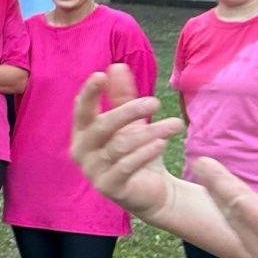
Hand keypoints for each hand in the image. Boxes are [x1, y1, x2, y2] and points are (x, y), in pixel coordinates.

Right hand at [69, 64, 184, 220]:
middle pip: (102, 125)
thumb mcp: (131, 121)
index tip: (101, 75)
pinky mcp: (109, 187)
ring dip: (149, 132)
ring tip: (175, 125)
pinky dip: (144, 153)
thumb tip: (116, 66)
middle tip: (155, 102)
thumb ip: (122, 96)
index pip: (82, 109)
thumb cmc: (137, 151)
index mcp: (83, 132)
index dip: (90, 93)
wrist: (151, 191)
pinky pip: (126, 166)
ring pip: (120, 145)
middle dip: (128, 111)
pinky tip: (161, 143)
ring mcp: (93, 170)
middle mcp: (82, 150)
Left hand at [192, 154, 257, 257]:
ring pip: (242, 246)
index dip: (221, 181)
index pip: (244, 205)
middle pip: (235, 223)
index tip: (202, 160)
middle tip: (203, 172)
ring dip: (229, 220)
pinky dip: (244, 244)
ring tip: (221, 200)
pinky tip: (250, 242)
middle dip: (218, 195)